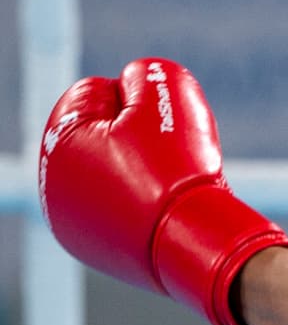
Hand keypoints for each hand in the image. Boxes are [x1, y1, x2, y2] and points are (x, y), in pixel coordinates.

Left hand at [39, 57, 287, 324]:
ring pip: (109, 175)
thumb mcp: (169, 97)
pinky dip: (139, 206)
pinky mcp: (96, 250)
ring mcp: (71, 222)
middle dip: (134, 137)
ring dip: (137, 172)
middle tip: (168, 157)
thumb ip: (146, 74)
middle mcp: (53, 184)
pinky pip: (118, 211)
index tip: (164, 128)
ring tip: (167, 186)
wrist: (198, 244)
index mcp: (60, 141)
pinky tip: (162, 212)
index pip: (96, 94)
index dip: (139, 102)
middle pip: (100, 136)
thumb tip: (136, 81)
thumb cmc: (180, 170)